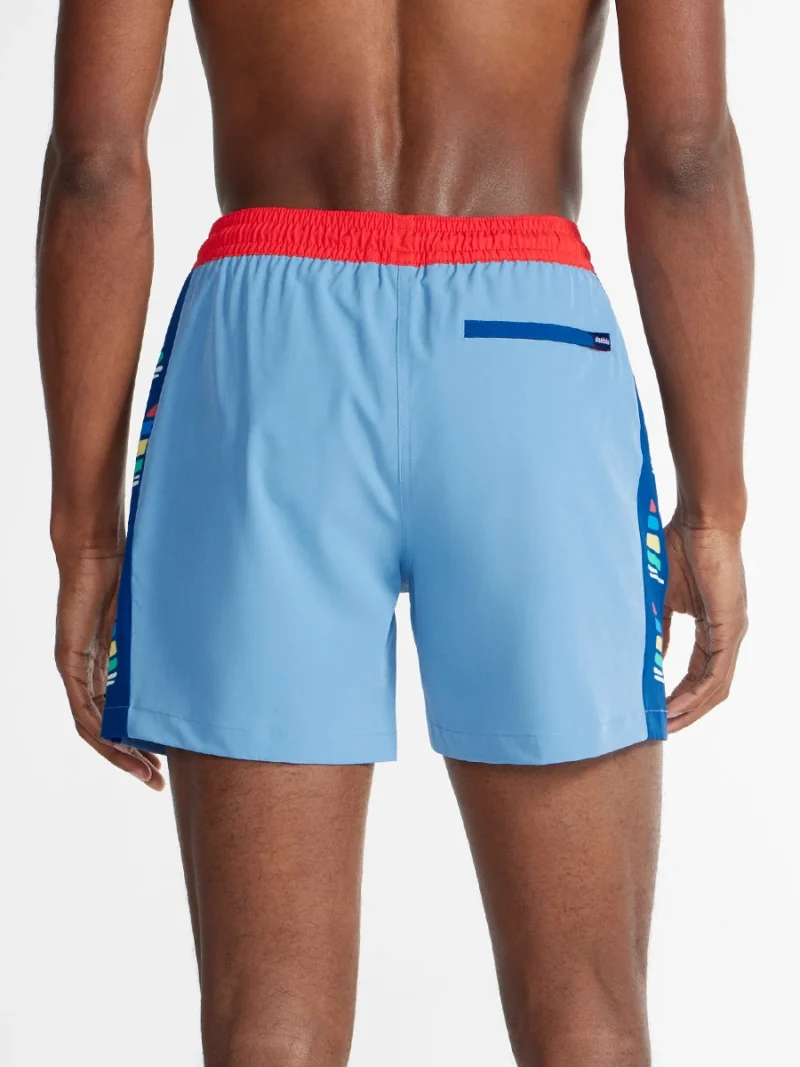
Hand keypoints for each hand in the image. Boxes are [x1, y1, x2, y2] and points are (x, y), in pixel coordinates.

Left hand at [55, 548, 164, 788]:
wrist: (97, 551)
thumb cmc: (130, 577)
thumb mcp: (155, 625)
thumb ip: (167, 649)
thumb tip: (209, 663)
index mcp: (108, 667)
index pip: (121, 717)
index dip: (140, 744)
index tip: (165, 763)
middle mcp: (89, 674)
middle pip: (107, 731)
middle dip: (132, 760)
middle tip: (157, 782)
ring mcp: (76, 669)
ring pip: (93, 727)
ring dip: (117, 753)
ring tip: (144, 772)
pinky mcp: (69, 661)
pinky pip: (82, 706)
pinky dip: (100, 727)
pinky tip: (119, 743)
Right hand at [662, 516, 747, 730]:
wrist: (700, 520)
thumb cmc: (679, 547)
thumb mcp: (662, 598)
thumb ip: (659, 628)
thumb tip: (649, 657)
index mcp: (714, 627)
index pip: (701, 672)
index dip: (680, 694)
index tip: (658, 710)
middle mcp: (729, 634)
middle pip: (712, 688)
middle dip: (688, 711)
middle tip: (662, 728)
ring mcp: (732, 631)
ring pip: (716, 685)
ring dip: (691, 708)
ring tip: (666, 724)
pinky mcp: (730, 626)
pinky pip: (715, 671)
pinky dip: (696, 692)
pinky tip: (676, 703)